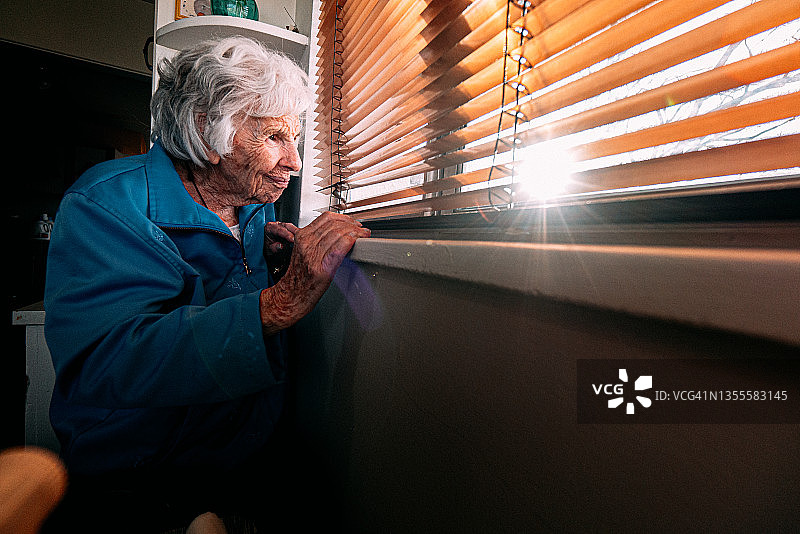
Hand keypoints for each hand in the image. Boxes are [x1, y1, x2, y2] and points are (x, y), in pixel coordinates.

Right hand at [259, 212, 369, 333]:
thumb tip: (337, 231)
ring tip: (363, 234)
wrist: (290, 296)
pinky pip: (340, 247)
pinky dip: (352, 240)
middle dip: (352, 224)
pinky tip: (358, 241)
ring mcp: (313, 255)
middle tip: (361, 228)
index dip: (343, 217)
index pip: (325, 218)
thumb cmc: (299, 276)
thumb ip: (316, 239)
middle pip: (334, 224)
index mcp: (302, 237)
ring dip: (355, 231)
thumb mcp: (303, 251)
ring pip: (338, 233)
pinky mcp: (322, 268)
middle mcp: (307, 244)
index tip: (352, 221)